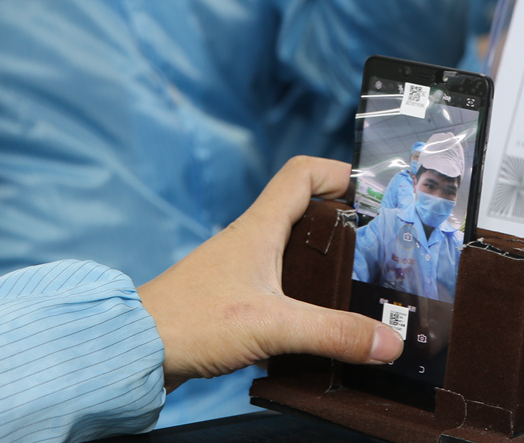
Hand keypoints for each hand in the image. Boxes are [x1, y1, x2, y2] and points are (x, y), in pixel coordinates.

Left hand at [137, 157, 402, 387]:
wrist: (134, 351)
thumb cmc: (191, 322)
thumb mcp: (274, 326)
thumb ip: (334, 333)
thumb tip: (389, 341)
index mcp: (260, 228)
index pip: (302, 173)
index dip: (338, 173)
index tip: (371, 193)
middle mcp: (250, 240)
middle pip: (303, 210)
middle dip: (341, 222)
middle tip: (373, 246)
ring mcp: (239, 269)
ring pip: (291, 250)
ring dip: (321, 262)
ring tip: (353, 287)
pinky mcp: (231, 299)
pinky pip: (276, 284)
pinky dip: (301, 295)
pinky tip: (314, 325)